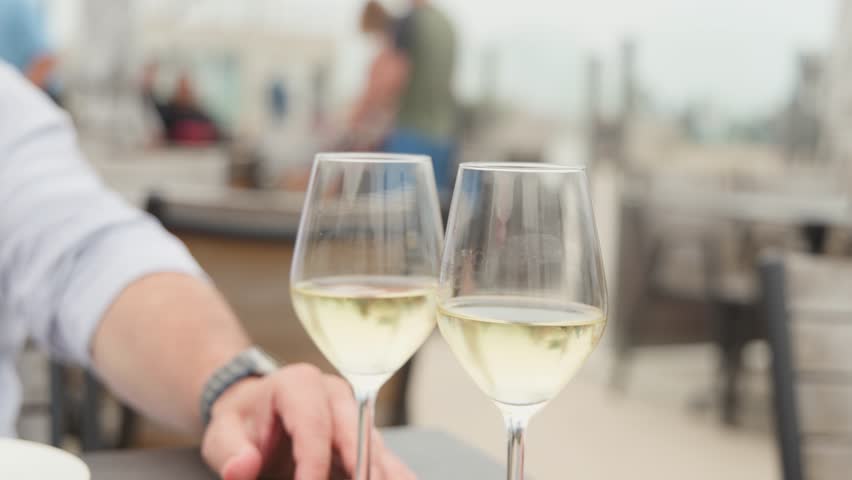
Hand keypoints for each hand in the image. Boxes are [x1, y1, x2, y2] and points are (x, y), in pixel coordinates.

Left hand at [201, 363, 415, 479]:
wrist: (255, 411)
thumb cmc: (242, 422)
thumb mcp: (222, 434)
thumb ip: (230, 451)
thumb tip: (242, 468)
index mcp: (299, 384)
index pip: (313, 425)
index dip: (313, 464)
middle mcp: (336, 394)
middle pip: (356, 432)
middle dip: (362, 470)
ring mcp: (355, 414)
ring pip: (376, 446)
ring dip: (382, 473)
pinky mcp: (365, 436)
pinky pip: (384, 458)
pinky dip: (392, 475)